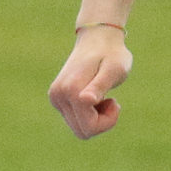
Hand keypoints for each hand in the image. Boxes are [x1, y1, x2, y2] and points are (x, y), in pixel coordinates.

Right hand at [48, 25, 132, 139]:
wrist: (98, 38)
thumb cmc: (112, 54)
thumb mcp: (114, 70)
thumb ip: (99, 86)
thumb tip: (85, 100)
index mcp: (71, 91)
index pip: (89, 128)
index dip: (108, 121)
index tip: (115, 101)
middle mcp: (57, 96)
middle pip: (82, 132)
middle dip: (101, 122)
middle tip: (110, 100)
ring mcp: (55, 98)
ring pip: (79, 128)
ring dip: (95, 118)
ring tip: (103, 96)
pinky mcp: (56, 99)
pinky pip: (75, 120)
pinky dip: (89, 113)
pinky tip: (94, 96)